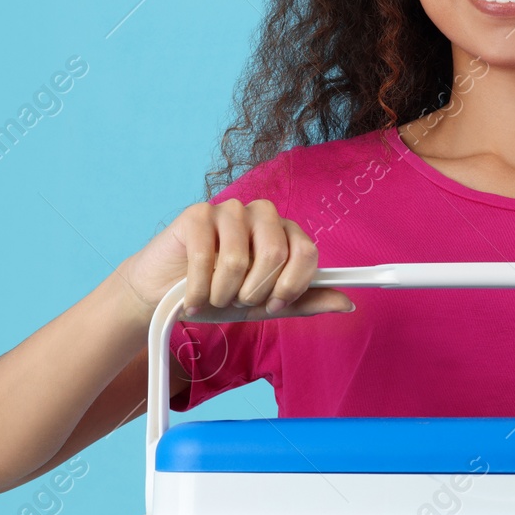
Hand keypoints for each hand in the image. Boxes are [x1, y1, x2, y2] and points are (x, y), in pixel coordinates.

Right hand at [120, 198, 355, 321]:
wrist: (166, 296)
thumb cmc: (219, 295)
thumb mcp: (267, 306)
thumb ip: (306, 301)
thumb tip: (348, 302)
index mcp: (284, 232)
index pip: (306, 251)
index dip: (292, 285)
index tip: (273, 304)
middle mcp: (261, 214)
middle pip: (276, 254)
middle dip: (255, 291)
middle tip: (237, 299)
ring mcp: (229, 209)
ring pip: (239, 259)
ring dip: (223, 293)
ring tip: (213, 295)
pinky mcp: (197, 213)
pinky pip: (205, 257)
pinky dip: (198, 289)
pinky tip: (191, 295)